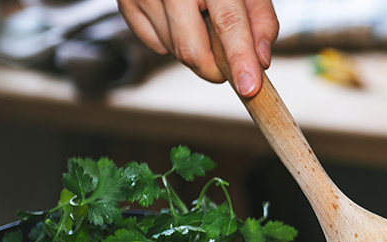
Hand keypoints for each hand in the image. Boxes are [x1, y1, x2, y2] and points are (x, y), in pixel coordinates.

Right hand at [117, 0, 277, 96]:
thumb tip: (261, 61)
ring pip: (173, 50)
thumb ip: (261, 20)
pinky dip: (172, 42)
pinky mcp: (125, 2)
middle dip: (215, 68)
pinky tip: (181, 20)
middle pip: (191, 49)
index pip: (228, 22)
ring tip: (203, 22)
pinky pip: (154, 43)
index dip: (239, 58)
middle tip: (230, 65)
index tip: (248, 88)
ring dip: (196, 51)